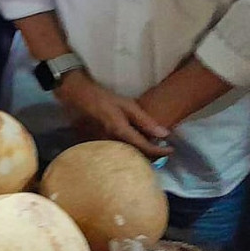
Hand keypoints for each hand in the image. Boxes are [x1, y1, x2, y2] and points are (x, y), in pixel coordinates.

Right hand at [56, 73, 172, 158]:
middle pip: (137, 156)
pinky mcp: (99, 142)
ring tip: (151, 147)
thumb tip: (164, 134)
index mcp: (122, 132)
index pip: (146, 148)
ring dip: (141, 153)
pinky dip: (130, 149)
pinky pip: (119, 150)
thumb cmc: (102, 97)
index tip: (172, 150)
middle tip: (163, 149)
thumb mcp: (127, 104)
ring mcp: (105, 144)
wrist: (77, 95)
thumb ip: (145, 120)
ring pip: (128, 154)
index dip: (161, 151)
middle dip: (152, 155)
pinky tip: (133, 143)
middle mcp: (113, 142)